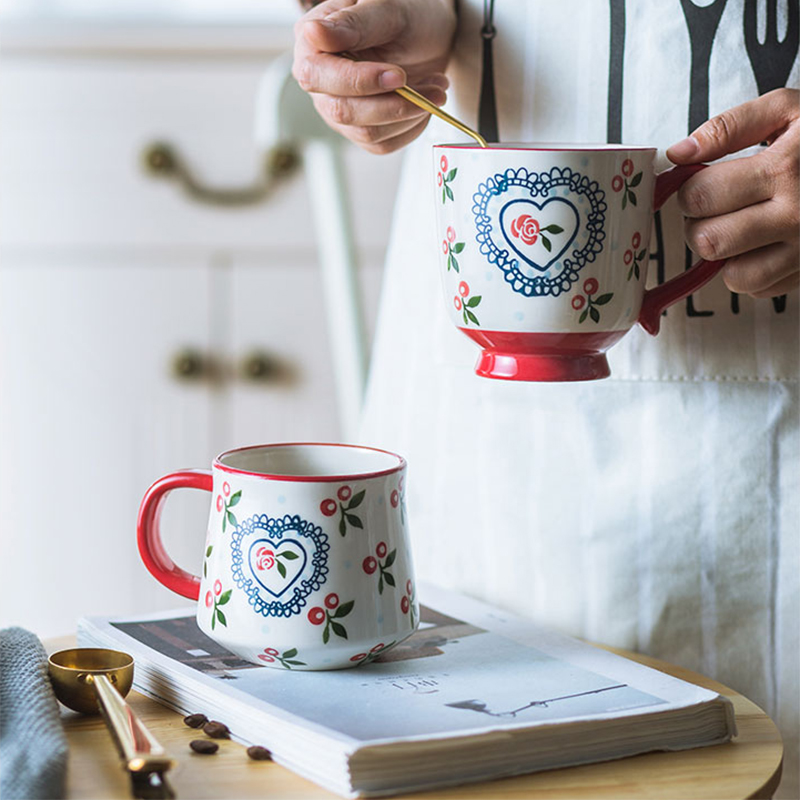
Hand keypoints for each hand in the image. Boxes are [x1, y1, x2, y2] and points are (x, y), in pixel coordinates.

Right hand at [293, 0, 455, 152]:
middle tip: (432, 87)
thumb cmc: (406, 14)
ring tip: (436, 89)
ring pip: (366, 132)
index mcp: (311, 44)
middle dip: (392, 104)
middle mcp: (320, 82)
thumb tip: (314, 32)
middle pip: (342, 111)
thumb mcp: (386, 8)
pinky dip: (411, 127)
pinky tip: (425, 104)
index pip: (318, 76)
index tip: (399, 75)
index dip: (358, 81)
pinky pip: (382, 144)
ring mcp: (339, 109)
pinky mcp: (361, 130)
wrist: (429, 34)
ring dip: (409, 115)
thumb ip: (353, 23)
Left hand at [666, 88, 798, 297]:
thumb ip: (731, 126)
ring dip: (725, 254)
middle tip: (716, 207)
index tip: (702, 181)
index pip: (699, 195)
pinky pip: (758, 289)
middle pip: (709, 240)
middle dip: (699, 223)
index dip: (689, 188)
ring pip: (732, 275)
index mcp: (785, 169)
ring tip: (739, 225)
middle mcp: (797, 215)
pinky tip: (765, 242)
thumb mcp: (790, 110)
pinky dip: (751, 270)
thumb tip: (678, 155)